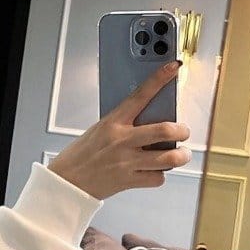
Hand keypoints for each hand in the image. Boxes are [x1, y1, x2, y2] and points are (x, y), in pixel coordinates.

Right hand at [48, 61, 191, 199]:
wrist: (66, 181)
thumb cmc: (80, 156)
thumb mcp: (99, 131)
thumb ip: (123, 125)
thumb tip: (149, 120)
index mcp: (113, 123)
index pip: (140, 95)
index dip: (159, 79)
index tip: (173, 68)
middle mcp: (122, 141)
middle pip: (165, 130)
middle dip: (182, 131)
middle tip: (183, 132)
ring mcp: (126, 162)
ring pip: (169, 158)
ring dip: (181, 156)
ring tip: (181, 154)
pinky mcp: (128, 181)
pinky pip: (157, 178)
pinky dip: (159, 175)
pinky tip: (155, 171)